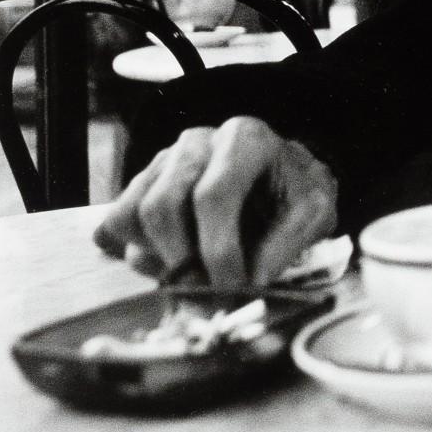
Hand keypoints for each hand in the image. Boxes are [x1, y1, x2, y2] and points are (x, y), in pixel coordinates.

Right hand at [93, 116, 337, 286]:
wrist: (281, 178)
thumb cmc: (295, 192)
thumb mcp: (315, 211)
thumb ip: (288, 242)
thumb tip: (251, 280)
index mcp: (244, 139)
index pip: (213, 194)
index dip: (217, 249)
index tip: (231, 287)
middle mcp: (197, 142)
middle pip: (161, 206)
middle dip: (182, 261)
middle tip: (207, 292)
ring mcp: (163, 161)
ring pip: (131, 215)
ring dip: (157, 260)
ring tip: (195, 276)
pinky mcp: (142, 184)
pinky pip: (116, 222)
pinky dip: (135, 252)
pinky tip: (172, 262)